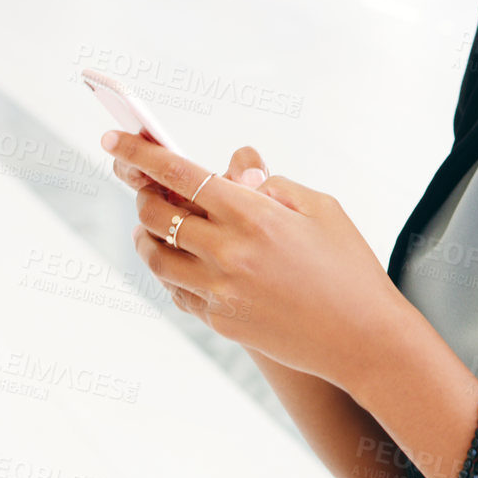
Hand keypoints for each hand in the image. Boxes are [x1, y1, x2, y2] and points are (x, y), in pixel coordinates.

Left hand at [102, 130, 401, 388]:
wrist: (363, 338)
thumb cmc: (349, 267)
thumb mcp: (321, 210)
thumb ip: (273, 186)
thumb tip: (236, 178)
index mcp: (254, 215)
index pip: (180, 175)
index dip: (141, 153)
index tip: (114, 140)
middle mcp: (229, 252)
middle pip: (157, 215)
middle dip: (142, 194)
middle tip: (144, 187)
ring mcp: (220, 291)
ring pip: (157, 256)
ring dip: (146, 236)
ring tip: (151, 226)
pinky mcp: (220, 321)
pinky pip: (177, 291)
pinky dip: (170, 271)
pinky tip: (179, 262)